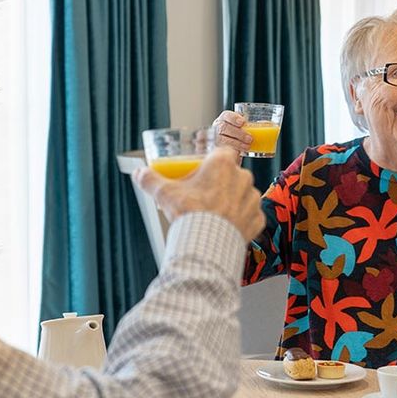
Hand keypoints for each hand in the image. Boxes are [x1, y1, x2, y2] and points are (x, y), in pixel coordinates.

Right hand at [134, 148, 263, 240]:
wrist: (206, 246)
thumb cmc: (189, 214)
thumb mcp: (164, 194)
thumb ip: (150, 180)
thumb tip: (138, 173)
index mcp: (223, 163)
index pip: (224, 151)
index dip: (215, 161)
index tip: (206, 170)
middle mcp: (243, 177)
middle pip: (232, 174)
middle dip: (221, 182)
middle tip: (205, 195)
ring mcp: (252, 199)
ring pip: (243, 194)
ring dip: (232, 201)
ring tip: (215, 213)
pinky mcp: (257, 219)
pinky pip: (251, 215)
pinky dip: (241, 220)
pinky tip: (227, 226)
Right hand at [212, 110, 252, 153]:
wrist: (228, 153)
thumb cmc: (237, 137)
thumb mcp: (243, 129)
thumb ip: (252, 126)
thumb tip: (268, 124)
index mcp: (224, 120)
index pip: (226, 115)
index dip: (234, 118)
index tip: (243, 122)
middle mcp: (217, 128)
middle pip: (224, 127)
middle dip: (238, 133)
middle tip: (250, 138)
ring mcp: (214, 139)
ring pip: (222, 139)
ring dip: (236, 143)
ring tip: (247, 146)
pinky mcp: (215, 150)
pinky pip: (220, 150)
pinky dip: (231, 151)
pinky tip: (239, 153)